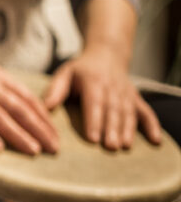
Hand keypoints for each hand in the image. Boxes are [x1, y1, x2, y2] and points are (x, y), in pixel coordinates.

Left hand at [45, 46, 161, 149]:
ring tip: (125, 146)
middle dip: (112, 129)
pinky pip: (146, 112)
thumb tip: (46, 107)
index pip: (94, 103)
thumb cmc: (80, 70)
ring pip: (129, 112)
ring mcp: (127, 93)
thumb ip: (55, 90)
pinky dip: (153, 126)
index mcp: (93, 82)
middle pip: (113, 110)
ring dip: (128, 130)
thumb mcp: (64, 73)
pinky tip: (155, 141)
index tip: (93, 138)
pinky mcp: (136, 98)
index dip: (94, 120)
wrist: (107, 54)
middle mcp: (113, 87)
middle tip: (110, 147)